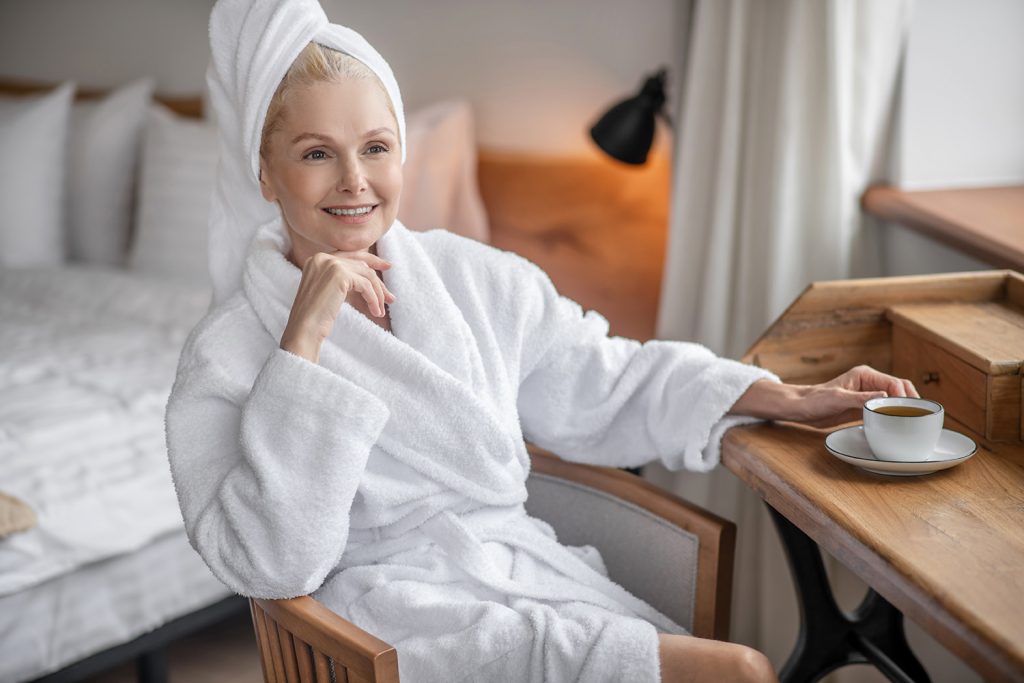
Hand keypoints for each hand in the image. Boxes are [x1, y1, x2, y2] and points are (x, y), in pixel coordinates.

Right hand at [280, 250, 395, 362]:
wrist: (304, 329)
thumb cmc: (316, 316)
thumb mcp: (330, 291)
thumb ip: (345, 279)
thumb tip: (371, 275)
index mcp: (318, 259)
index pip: (350, 255)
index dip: (370, 260)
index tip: (386, 266)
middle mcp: (323, 257)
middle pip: (361, 265)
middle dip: (378, 282)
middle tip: (391, 297)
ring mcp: (331, 264)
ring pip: (366, 275)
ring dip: (377, 294)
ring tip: (381, 311)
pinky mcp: (339, 275)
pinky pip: (366, 285)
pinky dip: (374, 299)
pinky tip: (375, 311)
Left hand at [729, 365, 919, 427]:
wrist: (801, 409)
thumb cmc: (815, 400)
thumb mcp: (838, 399)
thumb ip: (862, 399)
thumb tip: (886, 398)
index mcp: (865, 375)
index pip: (894, 383)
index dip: (905, 396)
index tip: (910, 411)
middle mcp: (869, 383)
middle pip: (900, 389)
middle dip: (911, 401)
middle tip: (918, 417)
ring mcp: (868, 395)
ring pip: (895, 400)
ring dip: (904, 408)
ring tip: (914, 421)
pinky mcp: (864, 407)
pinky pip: (885, 410)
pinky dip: (894, 415)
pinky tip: (899, 425)